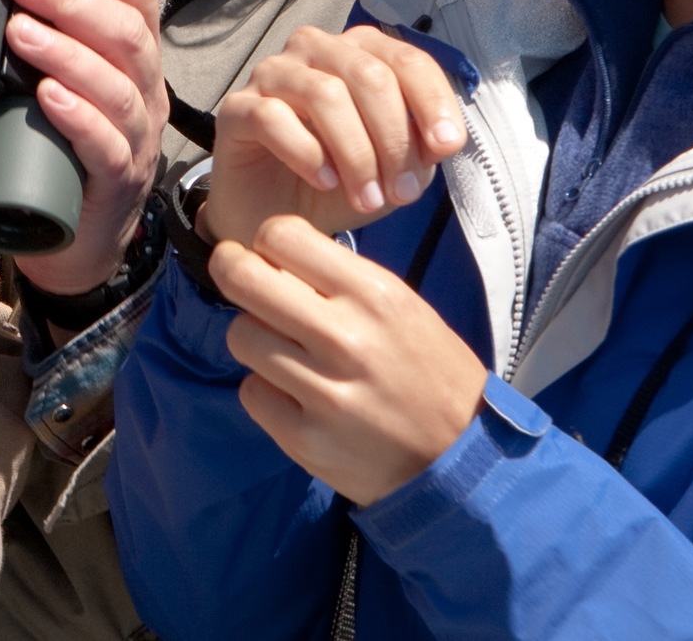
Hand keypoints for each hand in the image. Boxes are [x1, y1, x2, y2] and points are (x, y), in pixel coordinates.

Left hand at [0, 0, 168, 295]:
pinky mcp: (118, 184)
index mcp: (133, 60)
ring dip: (65, 52)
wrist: (74, 246)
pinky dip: (78, 116)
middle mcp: (146, 94)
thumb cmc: (57, 154)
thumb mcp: (53, 87)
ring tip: (18, 32)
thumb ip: (31, 47)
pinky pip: (108, 146)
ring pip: (119, 86)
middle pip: (127, 33)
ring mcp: (138, 141)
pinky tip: (47, 96)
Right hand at [204, 25, 465, 249]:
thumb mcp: (393, 167)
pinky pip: (274, 117)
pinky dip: (308, 153)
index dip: (433, 100)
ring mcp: (272, 74)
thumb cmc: (338, 182)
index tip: (447, 147)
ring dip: (356, 153)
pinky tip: (326, 182)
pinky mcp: (237, 108)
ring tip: (368, 199)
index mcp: (360, 52)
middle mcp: (315, 49)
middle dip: (393, 138)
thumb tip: (441, 140)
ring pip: (325, 94)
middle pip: (368, 76)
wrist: (274, 218)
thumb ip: (420, 148)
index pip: (406, 60)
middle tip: (401, 192)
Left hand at [218, 215, 488, 505]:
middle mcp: (344, 337)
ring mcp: (322, 391)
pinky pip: (251, 392)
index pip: (281, 235)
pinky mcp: (304, 438)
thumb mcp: (402, 306)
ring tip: (283, 349)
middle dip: (232, 269)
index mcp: (373, 294)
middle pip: (242, 279)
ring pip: (240, 336)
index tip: (269, 254)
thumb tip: (272, 257)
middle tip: (237, 275)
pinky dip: (265, 390)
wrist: (460, 457)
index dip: (267, 240)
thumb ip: (341, 280)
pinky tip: (294, 394)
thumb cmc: (430, 371)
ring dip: (254, 338)